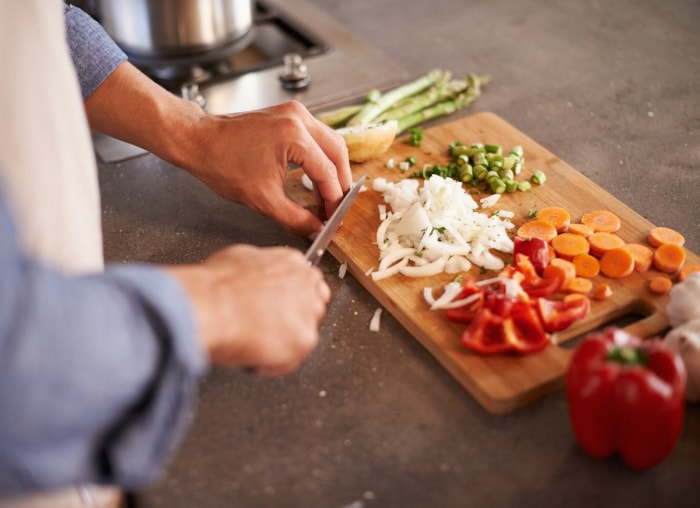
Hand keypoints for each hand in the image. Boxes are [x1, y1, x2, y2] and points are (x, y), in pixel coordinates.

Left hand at [85, 63, 351, 236]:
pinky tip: (316, 175)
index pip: (327, 172)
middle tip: (337, 205)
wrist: (198, 141)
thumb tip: (315, 229)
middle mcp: (298, 119)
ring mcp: (294, 112)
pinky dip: (321, 156)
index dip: (333, 198)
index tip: (333, 216)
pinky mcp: (288, 114)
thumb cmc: (222, 164)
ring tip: (328, 193)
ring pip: (330, 141)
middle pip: (337, 151)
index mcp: (294, 137)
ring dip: (332, 167)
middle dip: (340, 181)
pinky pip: (316, 135)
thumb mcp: (262, 199)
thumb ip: (295, 218)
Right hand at [166, 245, 329, 375]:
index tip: (279, 308)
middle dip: (293, 320)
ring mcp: (308, 313)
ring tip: (255, 343)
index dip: (291, 299)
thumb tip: (255, 276)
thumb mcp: (238, 258)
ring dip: (283, 342)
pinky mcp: (304, 340)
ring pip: (304, 335)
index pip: (307, 282)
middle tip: (267, 328)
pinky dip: (273, 365)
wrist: (211, 306)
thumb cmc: (216, 286)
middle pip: (313, 307)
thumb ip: (259, 267)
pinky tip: (254, 356)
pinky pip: (291, 360)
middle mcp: (306, 285)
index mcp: (291, 262)